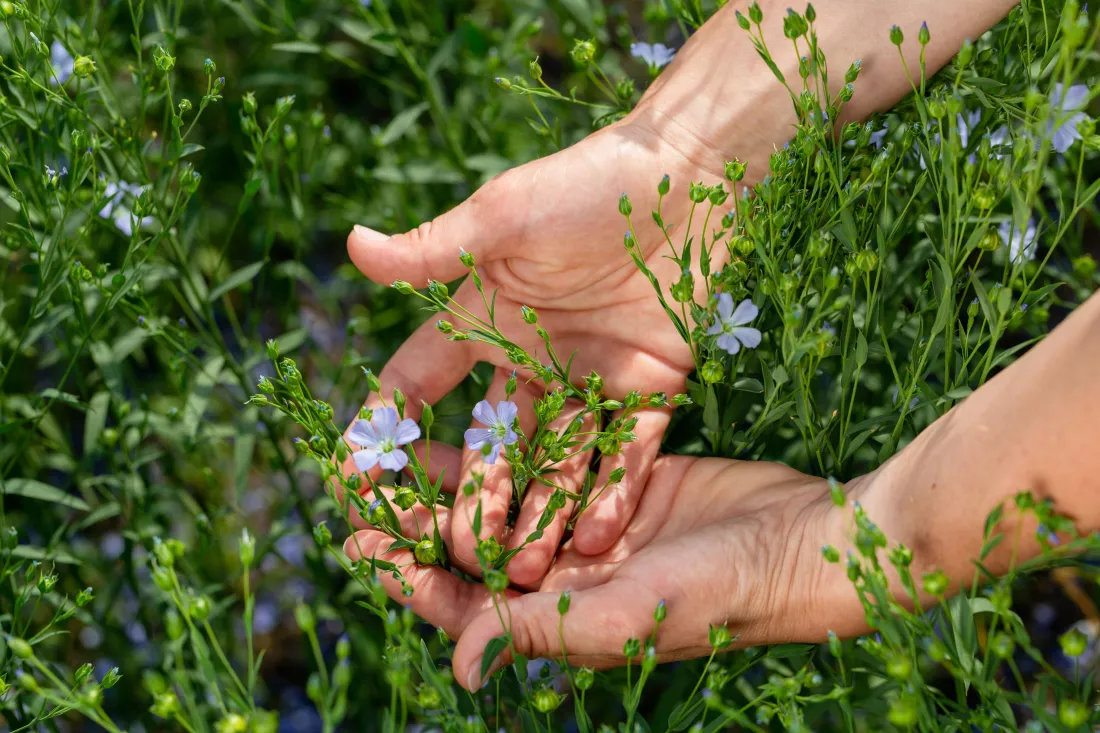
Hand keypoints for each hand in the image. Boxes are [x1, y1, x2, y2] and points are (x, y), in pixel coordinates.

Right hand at [342, 95, 738, 584]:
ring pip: (558, 459)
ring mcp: (592, 379)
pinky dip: (614, 490)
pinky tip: (597, 536)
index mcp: (486, 320)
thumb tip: (351, 245)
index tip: (352, 476)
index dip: (385, 425)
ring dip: (543, 512)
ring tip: (527, 567)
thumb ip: (435, 249)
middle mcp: (533, 359)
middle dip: (472, 496)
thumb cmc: (586, 185)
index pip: (421, 381)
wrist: (689, 176)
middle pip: (493, 440)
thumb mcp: (504, 217)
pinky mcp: (651, 386)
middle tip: (456, 550)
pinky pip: (628, 448)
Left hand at [344, 453, 863, 690]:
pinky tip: (478, 413)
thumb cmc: (709, 594)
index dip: (410, 576)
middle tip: (364, 483)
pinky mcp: (616, 478)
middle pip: (474, 547)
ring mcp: (589, 525)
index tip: (360, 543)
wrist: (793, 542)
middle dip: (420, 520)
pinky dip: (515, 442)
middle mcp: (564, 575)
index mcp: (556, 618)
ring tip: (404, 443)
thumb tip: (456, 666)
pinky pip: (552, 461)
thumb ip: (534, 631)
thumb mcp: (616, 614)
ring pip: (507, 498)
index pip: (464, 604)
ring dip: (456, 476)